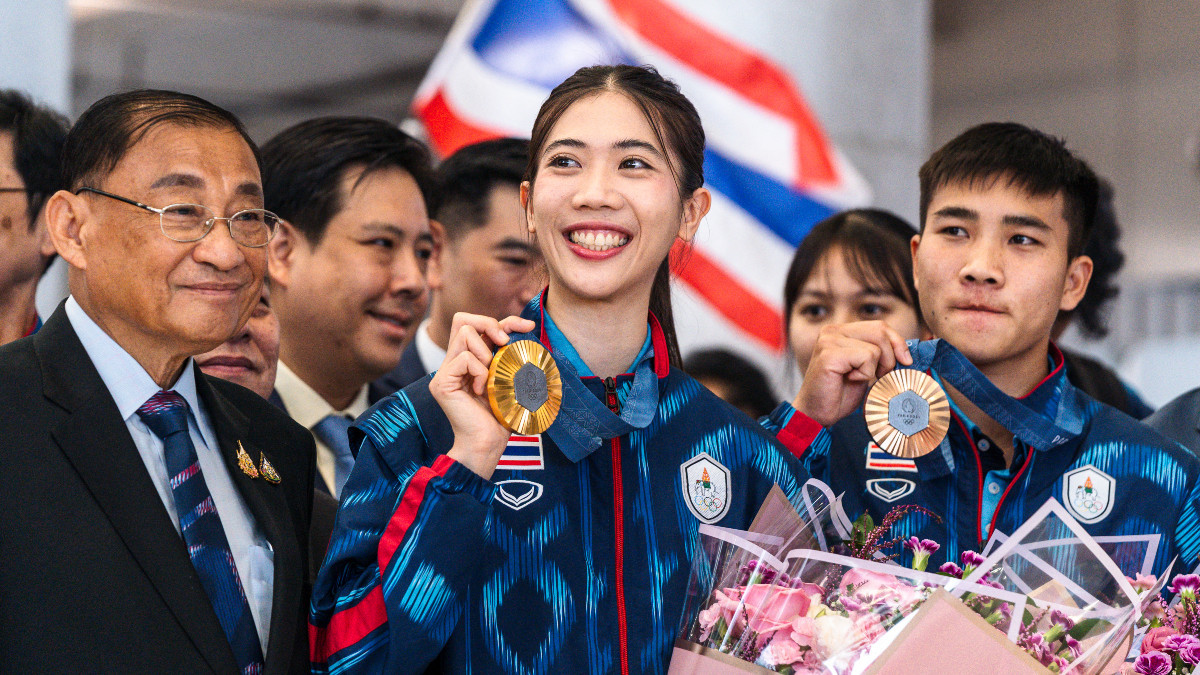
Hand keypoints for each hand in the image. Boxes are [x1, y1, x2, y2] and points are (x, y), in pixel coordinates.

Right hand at [432, 312, 535, 479]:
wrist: (487, 444)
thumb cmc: (502, 416)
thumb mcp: (510, 377)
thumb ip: (509, 354)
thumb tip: (525, 328)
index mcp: (468, 360)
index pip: (478, 324)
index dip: (504, 319)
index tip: (527, 327)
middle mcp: (452, 362)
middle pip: (463, 319)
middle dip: (489, 323)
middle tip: (505, 343)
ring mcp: (444, 372)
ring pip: (465, 333)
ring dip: (485, 351)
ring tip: (489, 376)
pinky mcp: (442, 382)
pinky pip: (465, 358)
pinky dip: (480, 371)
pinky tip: (481, 391)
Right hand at [793, 321, 912, 426]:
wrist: (816, 413)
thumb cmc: (838, 393)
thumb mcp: (864, 368)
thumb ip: (878, 353)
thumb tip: (906, 351)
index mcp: (841, 331)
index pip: (880, 326)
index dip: (897, 342)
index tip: (905, 361)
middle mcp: (832, 331)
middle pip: (880, 332)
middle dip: (889, 357)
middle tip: (878, 376)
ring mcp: (829, 341)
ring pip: (875, 348)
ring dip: (874, 369)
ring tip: (858, 378)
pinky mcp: (829, 354)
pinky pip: (866, 358)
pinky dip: (864, 374)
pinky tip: (849, 380)